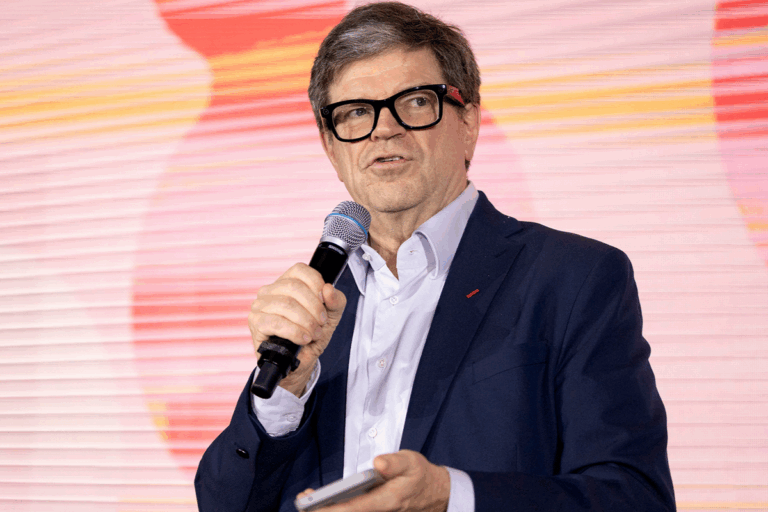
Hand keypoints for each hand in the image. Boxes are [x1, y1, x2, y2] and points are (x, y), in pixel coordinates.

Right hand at [248, 263, 346, 396]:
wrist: (299, 362)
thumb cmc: (311, 335)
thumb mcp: (331, 316)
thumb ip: (336, 301)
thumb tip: (329, 289)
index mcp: (287, 282)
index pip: (300, 270)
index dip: (316, 284)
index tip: (325, 302)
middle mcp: (270, 290)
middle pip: (294, 287)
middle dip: (314, 307)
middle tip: (321, 323)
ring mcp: (260, 305)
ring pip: (286, 304)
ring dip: (306, 321)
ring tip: (313, 334)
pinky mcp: (256, 323)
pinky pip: (276, 322)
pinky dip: (294, 332)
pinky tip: (303, 339)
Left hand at [297, 450, 450, 511]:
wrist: (433, 493)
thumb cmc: (419, 476)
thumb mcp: (411, 462)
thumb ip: (395, 463)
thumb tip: (378, 463)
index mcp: (386, 500)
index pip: (355, 508)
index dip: (332, 509)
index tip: (313, 506)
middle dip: (324, 510)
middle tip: (303, 501)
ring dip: (327, 509)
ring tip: (307, 499)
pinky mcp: (373, 511)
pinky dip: (336, 508)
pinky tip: (320, 502)